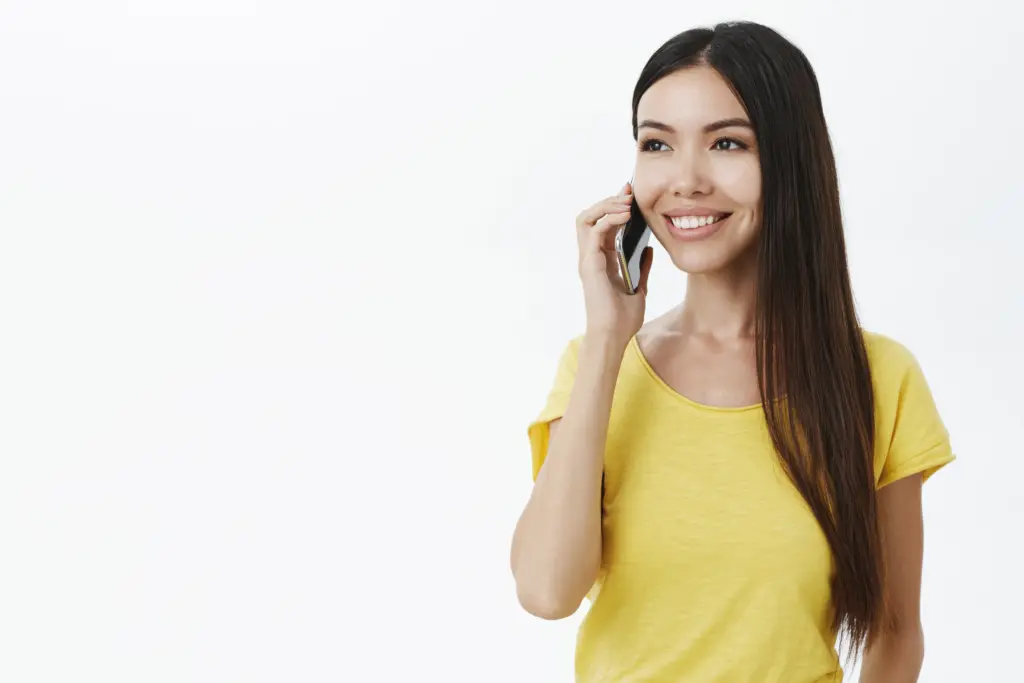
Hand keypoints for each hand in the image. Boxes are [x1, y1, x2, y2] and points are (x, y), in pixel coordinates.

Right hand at [574, 182, 652, 346]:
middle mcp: (590, 257)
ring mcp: (588, 259)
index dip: (614, 206)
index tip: (631, 194)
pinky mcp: (590, 264)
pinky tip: (626, 216)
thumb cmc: (623, 319)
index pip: (602, 224)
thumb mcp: (640, 287)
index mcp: (600, 261)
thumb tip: (649, 249)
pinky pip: (594, 231)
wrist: (614, 336)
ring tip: (626, 202)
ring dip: (606, 205)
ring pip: (586, 218)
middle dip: (608, 200)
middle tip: (628, 192)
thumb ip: (642, 267)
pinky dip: (609, 218)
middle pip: (590, 216)